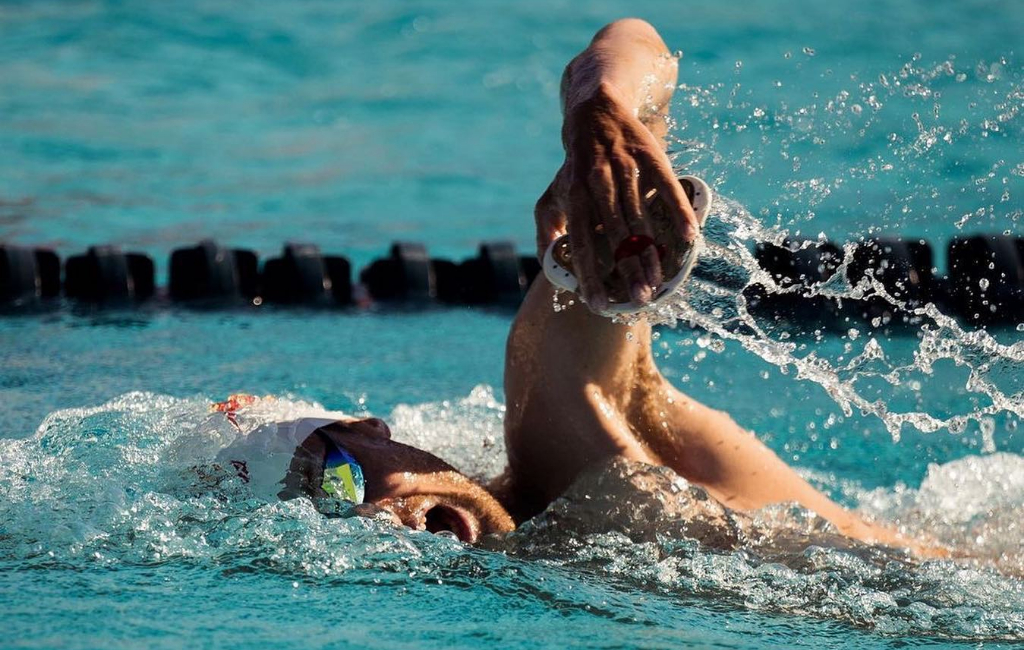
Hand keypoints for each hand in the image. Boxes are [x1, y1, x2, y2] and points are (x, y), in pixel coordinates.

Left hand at [535, 82, 697, 312]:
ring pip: (639, 217)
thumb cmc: (573, 169)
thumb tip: (550, 267)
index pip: (580, 243)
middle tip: (641, 299)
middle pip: (614, 236)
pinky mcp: (649, 155)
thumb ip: (546, 234)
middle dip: (627, 270)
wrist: (594, 113)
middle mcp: (597, 183)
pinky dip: (678, 211)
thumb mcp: (551, 198)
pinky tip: (690, 236)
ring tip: (660, 282)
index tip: (599, 304)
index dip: (589, 275)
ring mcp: (624, 167)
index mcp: (573, 196)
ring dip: (651, 252)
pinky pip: (665, 186)